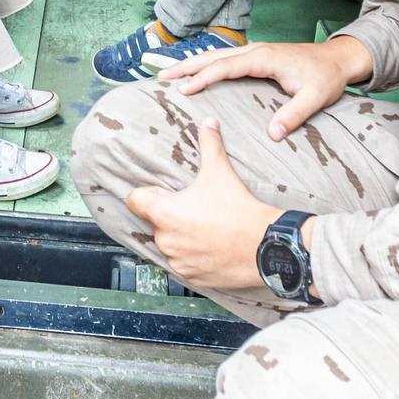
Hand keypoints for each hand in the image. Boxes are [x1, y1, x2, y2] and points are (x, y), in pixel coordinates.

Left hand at [123, 116, 276, 291]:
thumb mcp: (220, 171)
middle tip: (196, 208)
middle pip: (155, 222)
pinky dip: (193, 256)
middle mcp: (165, 239)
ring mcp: (177, 260)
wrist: (264, 245)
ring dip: (181, 237)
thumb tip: (208, 122)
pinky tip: (211, 246)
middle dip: (170, 215)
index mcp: (164, 213)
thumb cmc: (238, 208)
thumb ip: (209, 144)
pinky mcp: (190, 276)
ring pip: (170, 244)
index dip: (148, 194)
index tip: (164, 193)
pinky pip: (183, 263)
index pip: (134, 201)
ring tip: (206, 228)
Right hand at [158, 35, 371, 140]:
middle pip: (213, 56)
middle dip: (186, 66)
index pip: (226, 66)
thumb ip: (294, 115)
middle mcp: (255, 50)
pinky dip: (206, 63)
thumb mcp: (315, 98)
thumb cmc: (327, 78)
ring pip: (217, 54)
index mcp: (264, 58)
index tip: (184, 89)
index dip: (204, 77)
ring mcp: (255, 51)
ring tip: (170, 74)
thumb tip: (272, 135)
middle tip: (162, 77)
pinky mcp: (256, 55)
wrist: (338, 59)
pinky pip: (225, 58)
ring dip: (192, 63)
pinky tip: (196, 71)